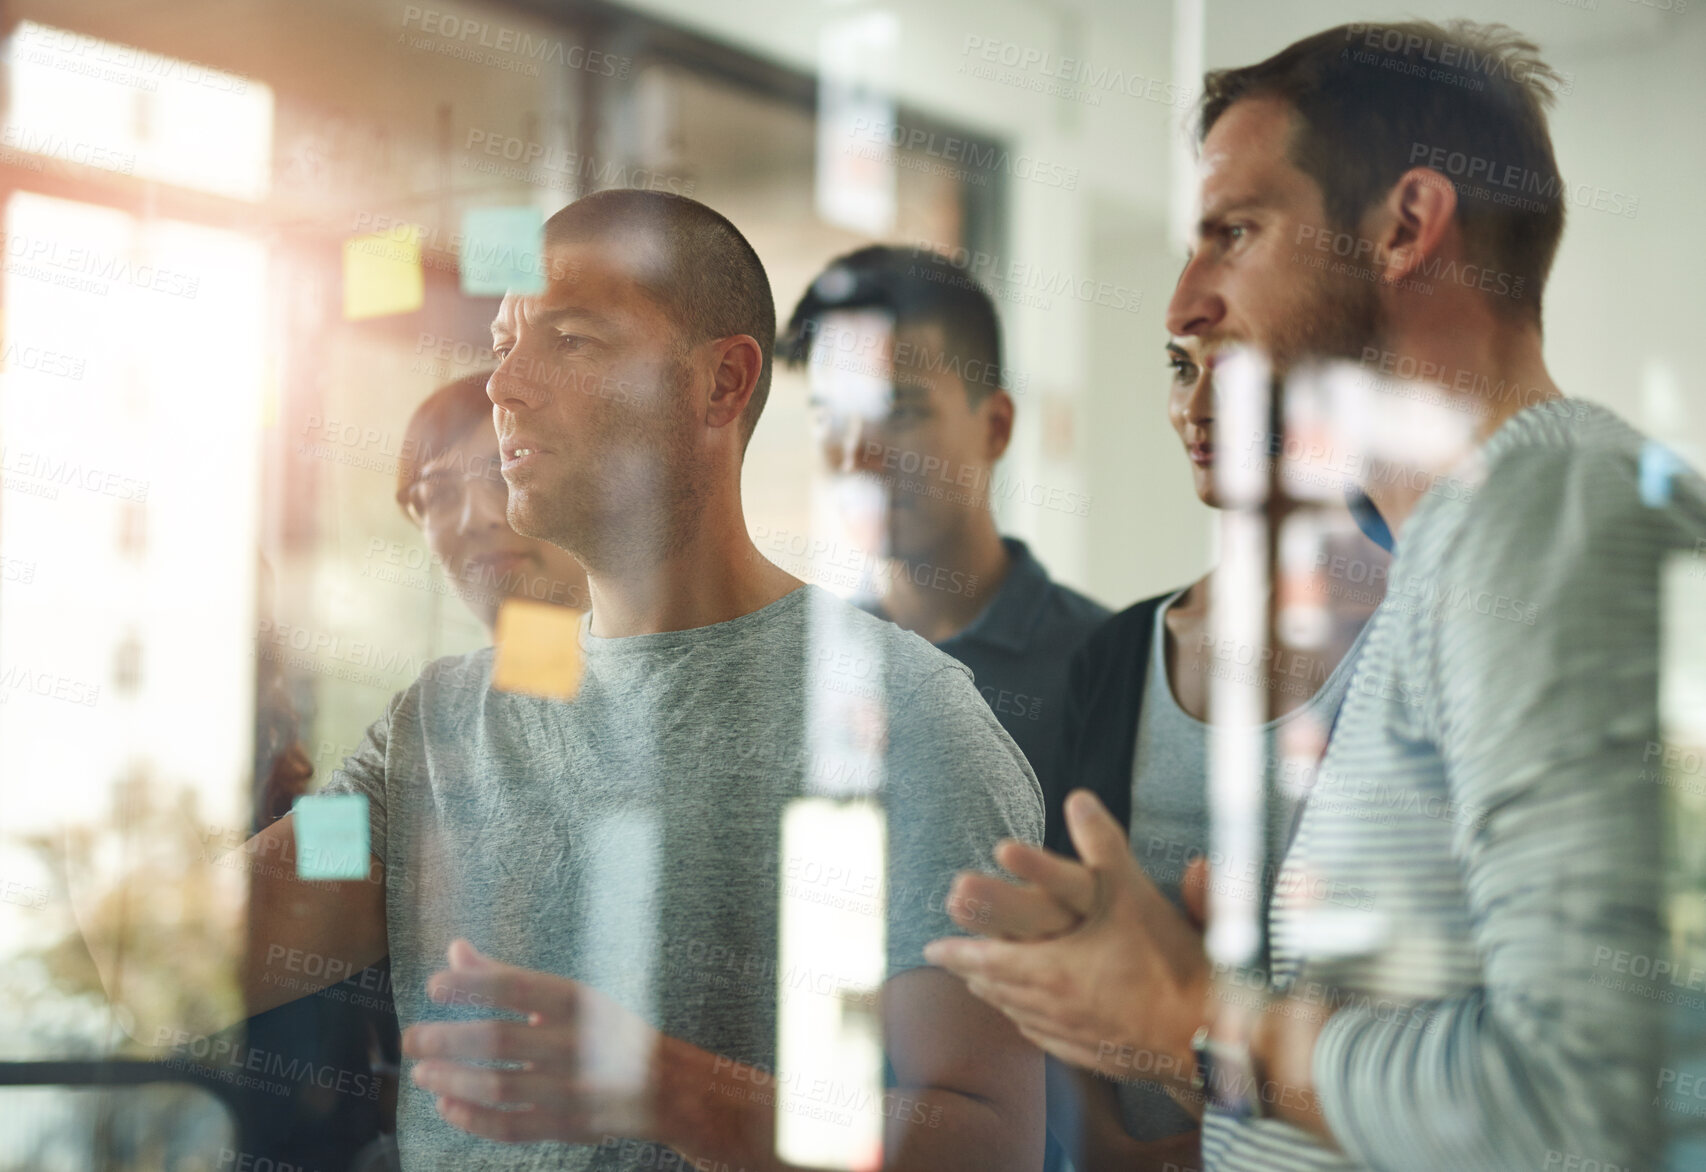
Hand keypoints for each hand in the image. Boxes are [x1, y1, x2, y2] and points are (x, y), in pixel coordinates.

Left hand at [403, 940, 710, 1145]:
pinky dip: (474, 1119)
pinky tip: (447, 1104)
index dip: (472, 985)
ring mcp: (572, 1090)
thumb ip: (506, 976)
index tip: (433, 987)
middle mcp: (577, 1043)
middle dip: (448, 1039)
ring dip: (453, 1080)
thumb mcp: (567, 996)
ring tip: (421, 1072)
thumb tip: (454, 951)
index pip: (517, 987)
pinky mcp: (566, 1127)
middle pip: (501, 1040)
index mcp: (578, 1001)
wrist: (664, 1086)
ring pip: (500, 1087)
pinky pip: (512, 1127)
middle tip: (412, 1038)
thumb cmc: (604, 1031)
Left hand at [923, 791, 1210, 1088]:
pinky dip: (1030, 1023)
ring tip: (983, 986)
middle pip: (999, 989)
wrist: (1209, 1035)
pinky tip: (1032, 1019)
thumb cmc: (1169, 963)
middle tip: (951, 963)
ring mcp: (1075, 1037)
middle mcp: (1053, 1008)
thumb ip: (1103, 843)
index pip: (987, 961)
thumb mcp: (1133, 892)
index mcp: (1051, 971)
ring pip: (1022, 1015)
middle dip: (971, 972)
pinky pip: (1049, 1039)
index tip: (931, 950)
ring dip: (997, 997)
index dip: (958, 953)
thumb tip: (1079, 797)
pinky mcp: (1098, 1055)